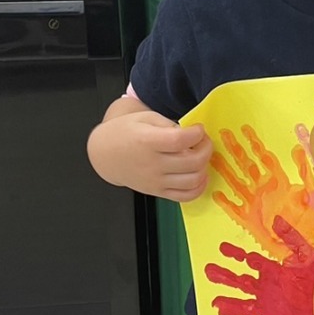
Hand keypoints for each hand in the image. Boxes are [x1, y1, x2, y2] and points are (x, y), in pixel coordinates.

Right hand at [87, 109, 211, 200]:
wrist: (107, 155)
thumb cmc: (126, 132)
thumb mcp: (145, 118)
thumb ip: (169, 124)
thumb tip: (192, 134)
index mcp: (147, 142)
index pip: (180, 140)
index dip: (197, 134)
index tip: (198, 129)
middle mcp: (152, 164)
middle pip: (192, 161)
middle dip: (206, 148)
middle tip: (203, 141)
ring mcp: (155, 181)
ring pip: (193, 180)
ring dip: (204, 166)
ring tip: (200, 156)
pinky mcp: (158, 192)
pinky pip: (186, 196)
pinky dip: (199, 187)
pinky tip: (199, 174)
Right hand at [205, 218, 313, 314]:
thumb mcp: (307, 255)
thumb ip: (291, 238)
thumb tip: (277, 221)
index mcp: (273, 272)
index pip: (249, 261)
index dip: (235, 254)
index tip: (222, 248)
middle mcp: (267, 289)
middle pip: (240, 283)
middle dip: (224, 277)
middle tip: (209, 271)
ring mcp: (270, 307)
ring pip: (244, 307)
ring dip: (231, 306)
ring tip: (218, 304)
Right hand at [211, 125, 313, 258]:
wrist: (305, 247)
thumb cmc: (312, 221)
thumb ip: (306, 172)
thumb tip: (300, 151)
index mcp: (280, 182)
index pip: (264, 157)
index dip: (255, 143)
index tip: (245, 130)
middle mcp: (265, 190)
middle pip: (246, 165)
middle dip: (235, 150)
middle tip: (224, 134)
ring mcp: (256, 204)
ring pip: (237, 182)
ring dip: (226, 170)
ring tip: (213, 157)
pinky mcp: (250, 219)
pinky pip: (234, 208)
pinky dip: (225, 201)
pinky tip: (215, 192)